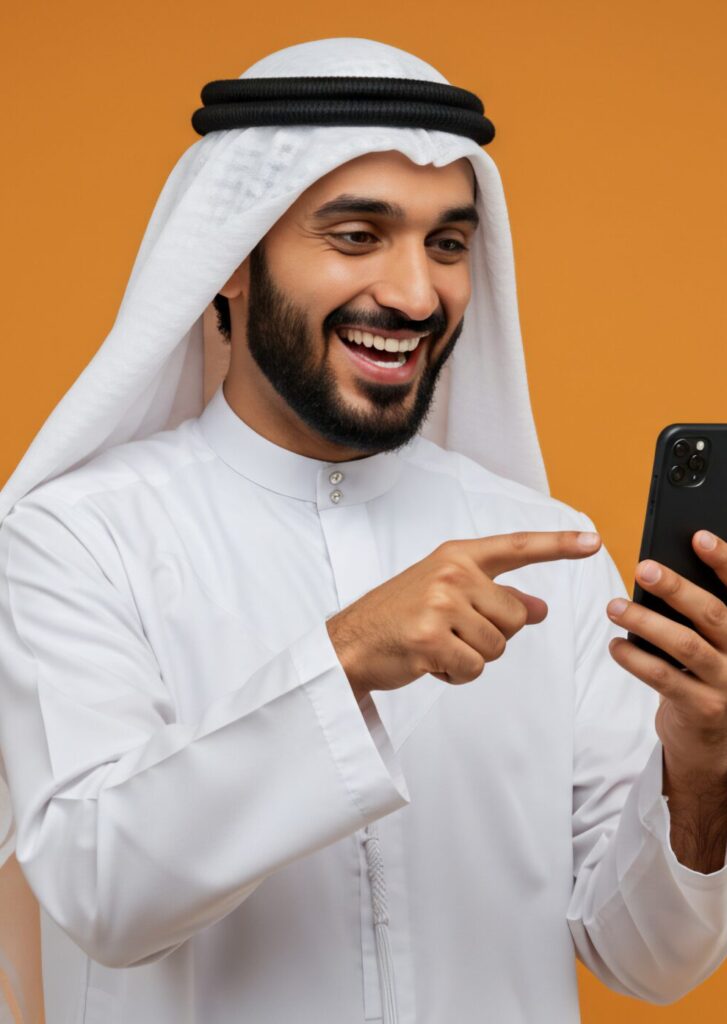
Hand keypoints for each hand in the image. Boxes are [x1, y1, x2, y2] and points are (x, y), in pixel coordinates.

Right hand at [326, 530, 601, 700]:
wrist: (349, 643)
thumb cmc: (399, 617)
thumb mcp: (448, 595)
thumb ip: (495, 596)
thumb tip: (541, 607)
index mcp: (457, 556)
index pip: (518, 547)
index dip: (559, 545)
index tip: (594, 542)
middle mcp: (452, 573)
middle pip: (516, 616)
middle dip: (492, 635)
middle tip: (450, 633)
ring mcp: (440, 604)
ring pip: (498, 646)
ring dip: (472, 658)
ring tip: (437, 646)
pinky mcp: (431, 638)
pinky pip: (474, 668)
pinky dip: (456, 675)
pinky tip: (430, 663)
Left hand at [607, 530, 726, 783]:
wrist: (712, 742)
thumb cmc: (703, 676)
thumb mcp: (709, 643)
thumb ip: (696, 614)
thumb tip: (659, 571)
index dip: (723, 560)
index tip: (698, 536)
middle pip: (711, 613)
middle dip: (675, 587)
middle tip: (642, 567)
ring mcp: (726, 683)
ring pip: (685, 644)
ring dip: (646, 622)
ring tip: (614, 607)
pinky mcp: (703, 708)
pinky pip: (665, 678)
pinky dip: (636, 659)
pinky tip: (616, 646)